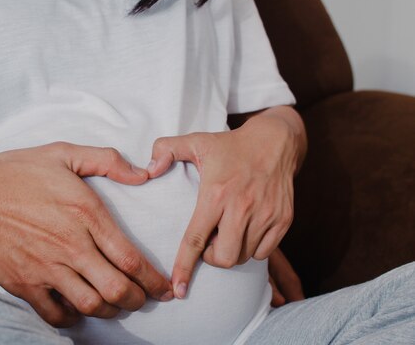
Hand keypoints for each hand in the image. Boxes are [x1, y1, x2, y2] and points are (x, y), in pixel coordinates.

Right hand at [0, 142, 172, 326]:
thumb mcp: (63, 153)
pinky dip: (73, 319)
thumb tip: (144, 172)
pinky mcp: (25, 284)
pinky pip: (55, 314)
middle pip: (116, 290)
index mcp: (85, 214)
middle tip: (145, 300)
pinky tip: (79, 310)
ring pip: (91, 305)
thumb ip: (107, 160)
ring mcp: (46, 268)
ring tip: (117, 306)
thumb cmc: (15, 173)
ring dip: (111, 312)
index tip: (164, 287)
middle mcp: (70, 246)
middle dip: (138, 301)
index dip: (154, 280)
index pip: (130, 258)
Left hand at [147, 106, 304, 297]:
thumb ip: (164, 149)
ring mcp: (265, 215)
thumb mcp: (195, 141)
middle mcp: (242, 207)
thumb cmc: (230, 145)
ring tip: (226, 231)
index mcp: (216, 193)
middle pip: (223, 258)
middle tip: (209, 241)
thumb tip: (148, 171)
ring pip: (243, 257)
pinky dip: (252, 249)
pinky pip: (264, 252)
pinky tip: (245, 230)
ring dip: (231, 252)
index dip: (184, 268)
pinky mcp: (283, 220)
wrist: (275, 140)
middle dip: (211, 258)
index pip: (195, 239)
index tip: (177, 289)